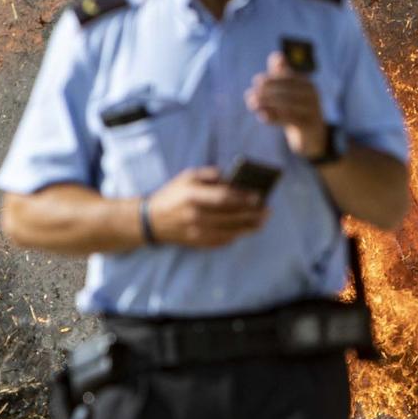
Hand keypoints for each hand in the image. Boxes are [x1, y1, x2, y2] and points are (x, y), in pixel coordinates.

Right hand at [145, 167, 268, 247]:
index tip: (259, 197)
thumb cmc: (173, 194)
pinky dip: (235, 236)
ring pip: (229, 232)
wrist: (150, 221)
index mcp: (192, 196)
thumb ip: (211, 175)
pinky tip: (245, 231)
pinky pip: (221, 242)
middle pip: (230, 216)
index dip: (243, 198)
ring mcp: (195, 232)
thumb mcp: (188, 177)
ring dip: (248, 227)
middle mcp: (194, 216)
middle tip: (267, 210)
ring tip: (262, 222)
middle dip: (252, 214)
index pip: (223, 198)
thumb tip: (234, 178)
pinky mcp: (196, 243)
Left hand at [247, 52, 327, 159]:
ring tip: (252, 105)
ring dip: (266, 104)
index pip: (288, 76)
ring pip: (287, 104)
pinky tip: (262, 116)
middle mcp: (313, 95)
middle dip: (266, 92)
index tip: (256, 81)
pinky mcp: (309, 125)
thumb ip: (282, 74)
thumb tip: (276, 56)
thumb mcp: (290, 91)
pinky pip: (290, 119)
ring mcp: (313, 110)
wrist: (312, 135)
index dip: (271, 78)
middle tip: (250, 96)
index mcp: (308, 83)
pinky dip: (274, 117)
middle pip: (287, 90)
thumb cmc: (297, 109)